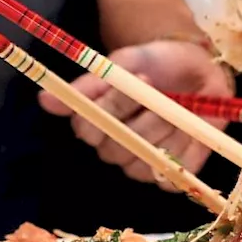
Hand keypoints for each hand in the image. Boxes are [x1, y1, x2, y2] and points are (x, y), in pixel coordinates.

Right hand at [40, 40, 231, 187]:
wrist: (198, 68)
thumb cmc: (156, 64)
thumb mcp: (124, 63)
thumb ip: (89, 84)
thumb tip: (43, 99)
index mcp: (96, 123)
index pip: (89, 129)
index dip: (115, 105)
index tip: (140, 77)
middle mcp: (115, 148)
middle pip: (117, 149)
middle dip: (146, 118)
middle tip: (164, 92)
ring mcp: (141, 164)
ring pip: (146, 160)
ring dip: (168, 129)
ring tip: (181, 107)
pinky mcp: (171, 175)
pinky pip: (171, 177)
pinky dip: (185, 152)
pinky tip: (190, 130)